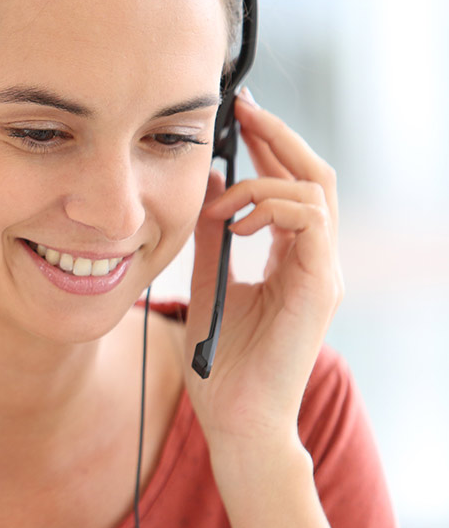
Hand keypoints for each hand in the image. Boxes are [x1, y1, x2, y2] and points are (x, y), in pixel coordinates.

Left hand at [184, 88, 343, 450]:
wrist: (237, 418)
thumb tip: (208, 185)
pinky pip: (310, 222)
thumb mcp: (206, 284)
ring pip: (315, 192)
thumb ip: (210, 238)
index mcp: (290, 258)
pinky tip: (236, 223)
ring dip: (264, 180)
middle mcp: (314, 260)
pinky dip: (271, 208)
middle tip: (241, 109)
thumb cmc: (222, 364)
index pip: (290, 186)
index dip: (268, 146)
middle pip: (312, 177)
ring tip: (224, 199)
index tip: (237, 115)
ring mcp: (323, 273)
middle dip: (276, 137)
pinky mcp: (319, 287)